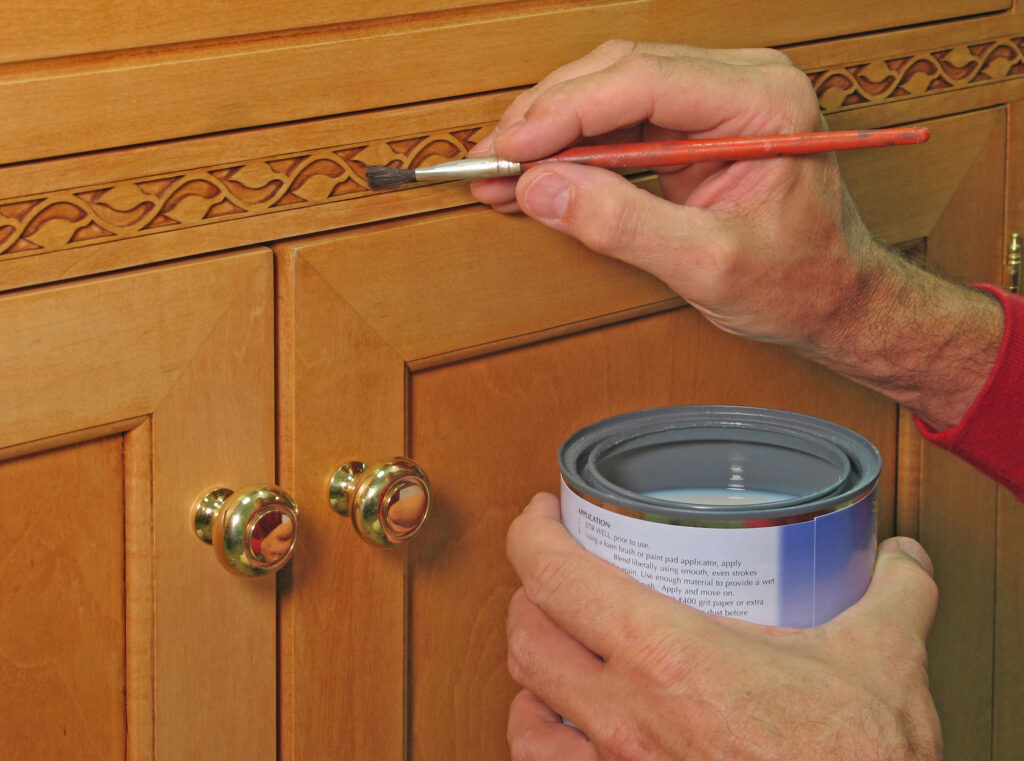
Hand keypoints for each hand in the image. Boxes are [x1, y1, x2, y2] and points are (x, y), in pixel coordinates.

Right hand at [471, 41, 1002, 428]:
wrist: (834, 296)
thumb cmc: (798, 282)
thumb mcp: (708, 265)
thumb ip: (623, 225)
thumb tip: (543, 189)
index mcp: (762, 101)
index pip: (642, 80)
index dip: (563, 111)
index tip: (510, 148)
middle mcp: (741, 82)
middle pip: (617, 72)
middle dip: (545, 118)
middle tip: (490, 163)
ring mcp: (718, 97)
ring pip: (610, 88)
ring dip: (551, 130)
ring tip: (501, 173)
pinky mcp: (695, 122)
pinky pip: (620, 117)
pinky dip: (573, 147)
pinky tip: (537, 174)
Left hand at [505, 492, 941, 760]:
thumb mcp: (884, 663)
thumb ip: (895, 595)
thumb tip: (904, 561)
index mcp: (667, 658)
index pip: (555, 575)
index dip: (532, 533)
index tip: (544, 515)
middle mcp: (624, 717)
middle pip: (525, 635)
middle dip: (528, 591)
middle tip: (556, 571)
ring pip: (523, 711)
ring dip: (529, 671)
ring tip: (553, 648)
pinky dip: (543, 738)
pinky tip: (568, 727)